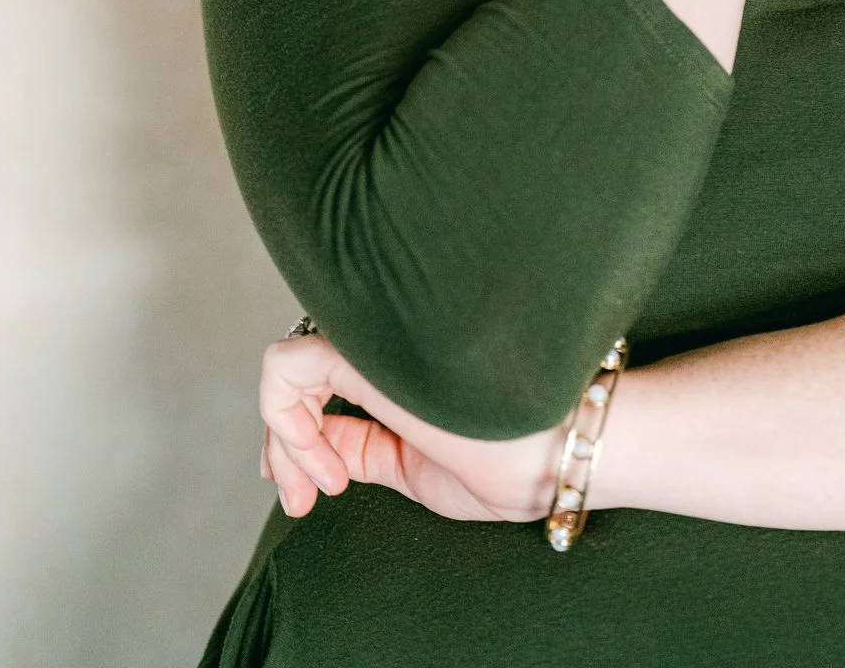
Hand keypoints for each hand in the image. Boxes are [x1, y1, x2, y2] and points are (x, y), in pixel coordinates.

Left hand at [258, 332, 565, 523]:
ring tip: (316, 490)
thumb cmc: (511, 464)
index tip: (311, 495)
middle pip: (298, 376)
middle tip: (301, 500)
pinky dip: (284, 423)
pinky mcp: (366, 351)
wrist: (561, 451)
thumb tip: (312, 449)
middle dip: (283, 445)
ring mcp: (373, 345)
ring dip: (284, 441)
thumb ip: (365, 449)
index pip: (318, 383)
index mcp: (393, 369)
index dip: (295, 439)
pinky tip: (327, 472)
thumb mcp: (416, 466)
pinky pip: (287, 368)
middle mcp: (379, 348)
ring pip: (286, 371)